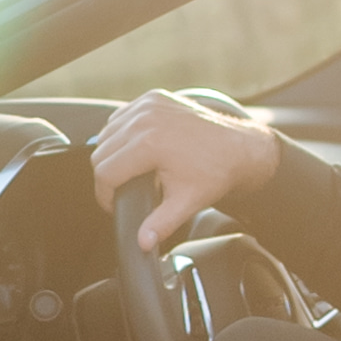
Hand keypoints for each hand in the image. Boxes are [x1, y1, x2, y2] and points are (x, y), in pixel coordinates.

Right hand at [95, 89, 280, 258]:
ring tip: (130, 172)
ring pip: (106, 133)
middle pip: (101, 152)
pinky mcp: (153, 97)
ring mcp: (149, 104)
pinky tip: (136, 148)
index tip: (115, 206)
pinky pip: (121, 117)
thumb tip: (142, 243)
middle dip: (108, 176)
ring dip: (112, 154)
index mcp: (149, 143)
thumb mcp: (186, 202)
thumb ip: (160, 224)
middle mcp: (145, 118)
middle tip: (123, 191)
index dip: (105, 196)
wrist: (240, 148)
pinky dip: (122, 133)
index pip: (104, 172)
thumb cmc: (216, 172)